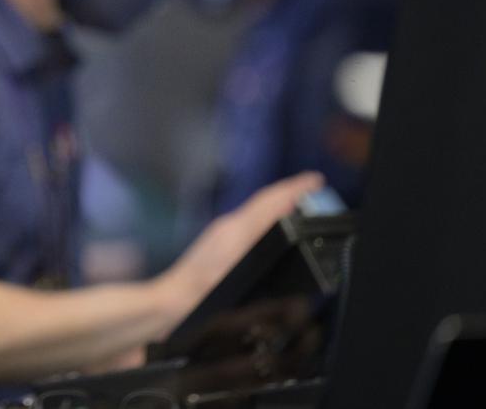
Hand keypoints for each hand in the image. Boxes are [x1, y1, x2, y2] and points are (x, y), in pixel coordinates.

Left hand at [157, 172, 323, 315]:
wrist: (168, 305)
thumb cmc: (198, 294)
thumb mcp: (235, 274)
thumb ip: (261, 253)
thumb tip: (288, 237)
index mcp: (235, 229)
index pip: (269, 200)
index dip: (294, 188)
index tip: (316, 179)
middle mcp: (229, 227)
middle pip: (264, 202)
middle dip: (291, 194)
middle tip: (316, 190)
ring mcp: (222, 236)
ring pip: (256, 212)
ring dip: (280, 206)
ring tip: (302, 207)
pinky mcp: (219, 247)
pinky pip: (249, 224)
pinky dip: (267, 221)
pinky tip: (274, 231)